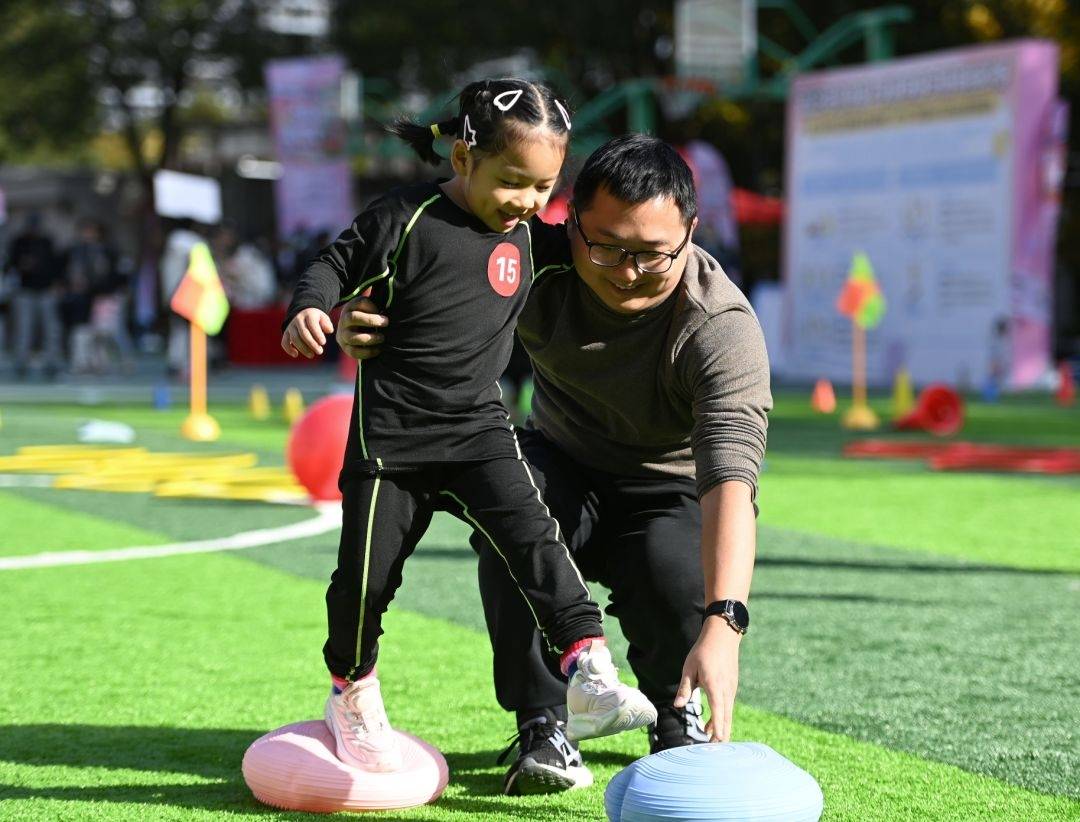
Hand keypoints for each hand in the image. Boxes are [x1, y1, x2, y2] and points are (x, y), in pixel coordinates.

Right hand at [281, 307, 333, 357]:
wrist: (302, 313)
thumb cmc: (316, 319)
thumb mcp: (323, 318)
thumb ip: (327, 324)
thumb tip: (329, 331)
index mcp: (309, 315)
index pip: (312, 325)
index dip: (317, 334)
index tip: (323, 343)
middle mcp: (298, 320)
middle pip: (303, 333)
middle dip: (312, 344)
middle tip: (320, 351)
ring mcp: (291, 326)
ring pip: (294, 338)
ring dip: (303, 348)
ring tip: (311, 355)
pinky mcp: (286, 333)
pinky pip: (284, 342)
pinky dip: (288, 349)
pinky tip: (295, 355)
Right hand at [336, 296, 388, 360]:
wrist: (356, 330)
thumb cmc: (369, 317)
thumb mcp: (371, 307)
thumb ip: (376, 305)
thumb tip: (384, 310)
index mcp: (350, 307)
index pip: (359, 303)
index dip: (372, 306)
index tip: (381, 311)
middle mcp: (343, 320)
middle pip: (352, 318)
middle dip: (370, 320)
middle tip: (386, 323)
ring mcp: (342, 335)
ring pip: (352, 338)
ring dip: (370, 338)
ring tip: (382, 338)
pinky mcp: (345, 347)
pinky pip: (354, 352)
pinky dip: (367, 352)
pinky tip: (378, 349)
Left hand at [674, 618, 741, 741]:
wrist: (722, 636)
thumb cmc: (703, 651)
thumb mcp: (689, 668)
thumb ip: (684, 688)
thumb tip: (677, 705)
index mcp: (715, 686)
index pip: (718, 711)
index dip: (718, 727)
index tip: (718, 741)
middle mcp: (726, 690)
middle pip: (726, 717)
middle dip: (721, 735)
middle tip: (714, 752)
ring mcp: (731, 688)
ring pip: (727, 713)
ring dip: (720, 727)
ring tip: (710, 741)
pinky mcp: (731, 686)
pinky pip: (727, 706)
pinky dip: (722, 717)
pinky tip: (713, 724)